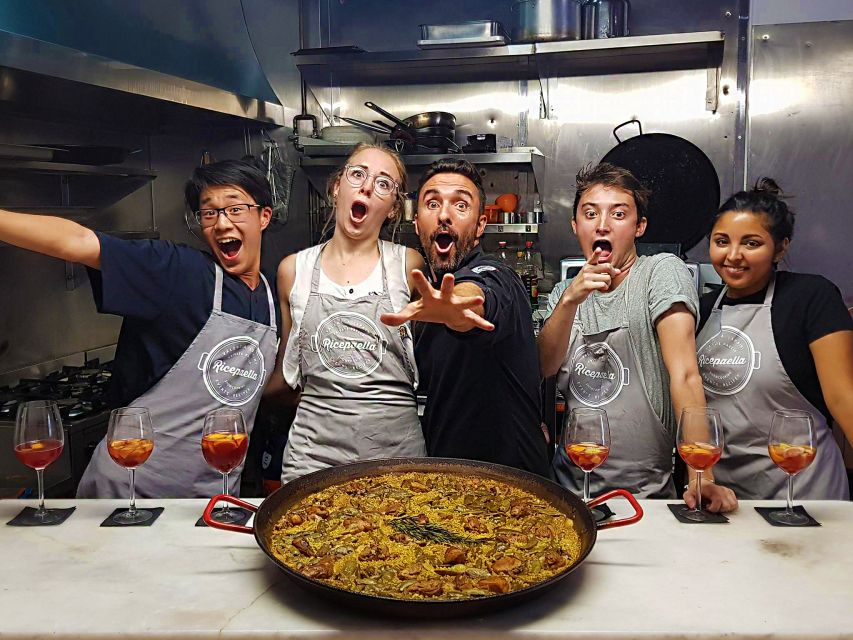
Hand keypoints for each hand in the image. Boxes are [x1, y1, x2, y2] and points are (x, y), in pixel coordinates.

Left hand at [380, 270, 494, 332]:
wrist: (444, 313)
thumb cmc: (427, 309)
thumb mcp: (412, 312)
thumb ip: (398, 316)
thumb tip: (383, 318)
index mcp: (430, 296)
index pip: (423, 287)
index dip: (419, 280)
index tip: (415, 271)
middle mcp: (445, 297)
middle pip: (446, 289)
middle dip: (448, 283)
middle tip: (450, 276)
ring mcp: (455, 305)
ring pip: (463, 302)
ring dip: (470, 301)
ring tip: (479, 299)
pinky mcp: (463, 314)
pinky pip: (473, 319)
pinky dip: (481, 322)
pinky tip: (490, 326)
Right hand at [561, 248, 620, 305]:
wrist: (572, 294)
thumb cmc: (582, 284)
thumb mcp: (589, 274)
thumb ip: (603, 271)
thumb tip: (618, 271)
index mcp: (588, 265)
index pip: (593, 257)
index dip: (596, 253)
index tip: (599, 249)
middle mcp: (587, 269)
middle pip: (607, 266)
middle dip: (612, 272)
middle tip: (611, 276)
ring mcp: (587, 277)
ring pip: (607, 277)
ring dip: (608, 283)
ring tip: (603, 285)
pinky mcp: (588, 285)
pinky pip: (603, 285)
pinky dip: (605, 288)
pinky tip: (601, 288)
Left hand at [682, 479, 738, 512]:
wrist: (702, 482)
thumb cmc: (697, 488)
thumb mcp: (689, 493)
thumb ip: (688, 499)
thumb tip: (693, 506)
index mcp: (711, 490)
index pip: (718, 501)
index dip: (713, 508)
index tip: (708, 508)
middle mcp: (721, 490)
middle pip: (727, 505)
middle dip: (720, 509)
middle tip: (712, 507)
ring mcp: (726, 491)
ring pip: (732, 505)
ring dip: (725, 508)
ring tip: (718, 505)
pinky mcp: (730, 493)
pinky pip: (735, 503)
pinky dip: (730, 505)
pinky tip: (722, 504)